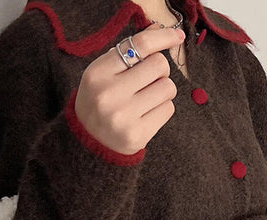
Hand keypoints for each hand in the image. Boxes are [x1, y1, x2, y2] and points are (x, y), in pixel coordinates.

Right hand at [74, 23, 184, 154]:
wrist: (89, 143)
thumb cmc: (99, 102)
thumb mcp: (103, 73)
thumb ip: (128, 51)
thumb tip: (159, 28)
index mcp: (97, 74)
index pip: (140, 46)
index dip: (163, 37)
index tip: (177, 36)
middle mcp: (108, 95)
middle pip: (159, 65)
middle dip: (159, 71)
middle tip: (148, 81)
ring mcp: (123, 117)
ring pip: (168, 87)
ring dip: (163, 90)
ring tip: (147, 99)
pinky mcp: (137, 134)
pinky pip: (168, 109)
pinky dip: (162, 109)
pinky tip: (147, 114)